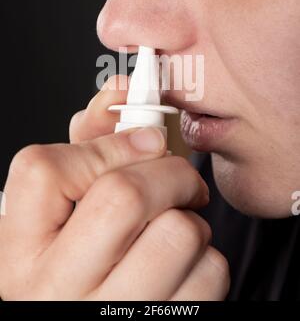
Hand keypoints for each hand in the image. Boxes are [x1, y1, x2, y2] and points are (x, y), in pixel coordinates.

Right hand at [0, 76, 229, 299]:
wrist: (90, 320)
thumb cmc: (75, 266)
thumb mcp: (61, 211)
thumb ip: (88, 147)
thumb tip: (120, 90)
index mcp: (20, 253)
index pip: (48, 170)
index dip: (108, 143)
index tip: (145, 138)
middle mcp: (57, 290)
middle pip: (125, 196)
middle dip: (169, 171)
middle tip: (177, 175)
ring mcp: (110, 316)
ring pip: (179, 232)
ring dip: (189, 217)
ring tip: (171, 227)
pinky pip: (210, 271)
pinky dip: (206, 257)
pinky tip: (181, 264)